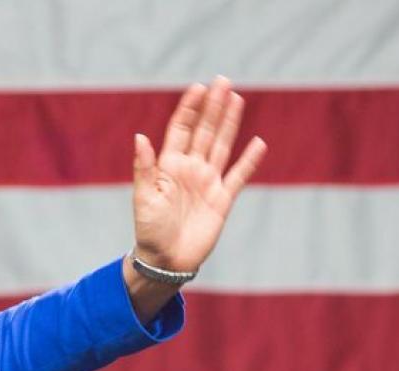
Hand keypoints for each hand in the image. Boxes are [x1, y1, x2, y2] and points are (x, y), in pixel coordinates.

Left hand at [131, 76, 266, 275]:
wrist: (166, 261)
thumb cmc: (149, 230)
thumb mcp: (143, 198)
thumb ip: (144, 167)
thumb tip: (140, 136)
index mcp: (169, 166)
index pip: (182, 129)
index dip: (190, 108)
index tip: (199, 87)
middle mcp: (190, 169)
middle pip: (205, 131)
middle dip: (213, 107)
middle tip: (223, 81)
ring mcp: (208, 182)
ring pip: (222, 146)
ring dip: (229, 123)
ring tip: (237, 99)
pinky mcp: (222, 200)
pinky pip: (239, 176)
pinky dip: (249, 161)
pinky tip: (258, 143)